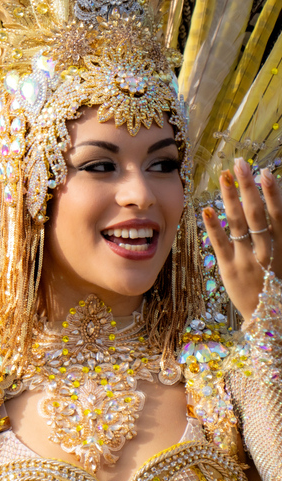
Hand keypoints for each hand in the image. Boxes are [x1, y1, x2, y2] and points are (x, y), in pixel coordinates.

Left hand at [202, 158, 281, 318]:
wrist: (270, 317)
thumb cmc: (277, 283)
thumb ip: (277, 233)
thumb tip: (272, 205)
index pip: (279, 215)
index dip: (273, 193)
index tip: (266, 172)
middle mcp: (266, 250)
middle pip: (256, 214)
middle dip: (249, 188)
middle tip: (241, 164)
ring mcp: (247, 259)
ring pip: (238, 224)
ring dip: (230, 199)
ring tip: (223, 177)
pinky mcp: (229, 269)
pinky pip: (220, 245)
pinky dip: (213, 227)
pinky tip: (206, 209)